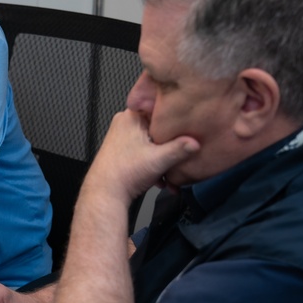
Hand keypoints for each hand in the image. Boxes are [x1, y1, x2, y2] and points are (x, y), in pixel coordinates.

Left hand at [84, 109, 198, 203]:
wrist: (106, 193)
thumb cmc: (123, 174)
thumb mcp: (159, 159)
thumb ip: (180, 149)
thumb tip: (195, 142)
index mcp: (131, 116)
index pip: (160, 110)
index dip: (174, 122)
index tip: (184, 131)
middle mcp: (124, 123)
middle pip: (157, 128)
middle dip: (169, 145)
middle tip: (177, 157)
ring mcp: (122, 137)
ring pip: (151, 142)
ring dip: (162, 158)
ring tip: (166, 172)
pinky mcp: (122, 150)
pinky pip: (143, 151)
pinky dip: (152, 163)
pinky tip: (159, 178)